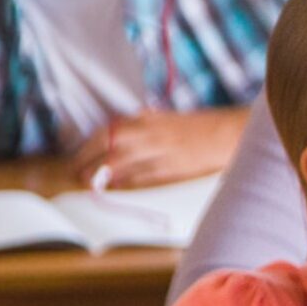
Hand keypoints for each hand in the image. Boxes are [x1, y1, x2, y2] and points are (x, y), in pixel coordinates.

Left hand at [74, 110, 244, 190]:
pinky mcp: (171, 169)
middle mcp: (151, 133)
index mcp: (148, 118)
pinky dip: (126, 183)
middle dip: (88, 162)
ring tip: (91, 184)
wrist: (229, 133)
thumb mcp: (165, 119)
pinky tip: (117, 187)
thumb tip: (116, 139)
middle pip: (108, 148)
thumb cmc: (199, 126)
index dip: (88, 147)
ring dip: (102, 175)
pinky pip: (141, 177)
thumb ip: (142, 126)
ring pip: (121, 164)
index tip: (78, 157)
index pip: (108, 132)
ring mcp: (160, 151)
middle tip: (77, 174)